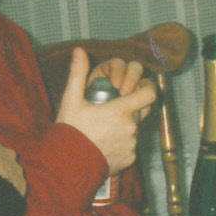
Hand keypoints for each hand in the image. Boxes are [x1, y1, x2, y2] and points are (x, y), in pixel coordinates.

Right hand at [56, 47, 157, 174]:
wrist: (67, 166)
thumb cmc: (70, 131)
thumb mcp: (71, 100)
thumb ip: (78, 73)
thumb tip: (80, 50)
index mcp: (121, 110)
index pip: (149, 92)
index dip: (144, 88)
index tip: (131, 90)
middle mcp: (131, 127)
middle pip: (141, 110)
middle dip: (130, 107)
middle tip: (111, 109)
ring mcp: (132, 145)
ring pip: (135, 129)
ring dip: (125, 126)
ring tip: (104, 129)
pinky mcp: (130, 159)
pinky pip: (131, 146)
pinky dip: (122, 143)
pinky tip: (105, 143)